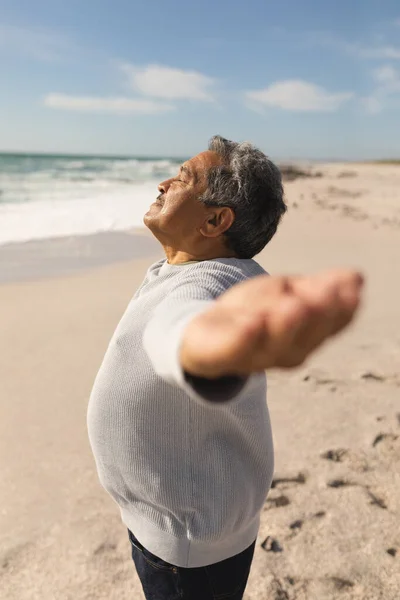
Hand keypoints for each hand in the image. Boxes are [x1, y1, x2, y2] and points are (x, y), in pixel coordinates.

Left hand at [180, 269, 363, 377]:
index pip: (329, 325)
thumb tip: (357, 277)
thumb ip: (319, 288)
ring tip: (295, 305)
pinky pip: (232, 349)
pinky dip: (244, 338)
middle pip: (304, 337)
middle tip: (327, 293)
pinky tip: (253, 323)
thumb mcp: (288, 292)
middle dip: (317, 315)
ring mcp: (251, 356)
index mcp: (305, 337)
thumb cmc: (254, 312)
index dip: (342, 310)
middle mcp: (284, 351)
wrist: (204, 334)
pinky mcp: (218, 355)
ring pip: (272, 345)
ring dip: (286, 326)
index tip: (354, 289)